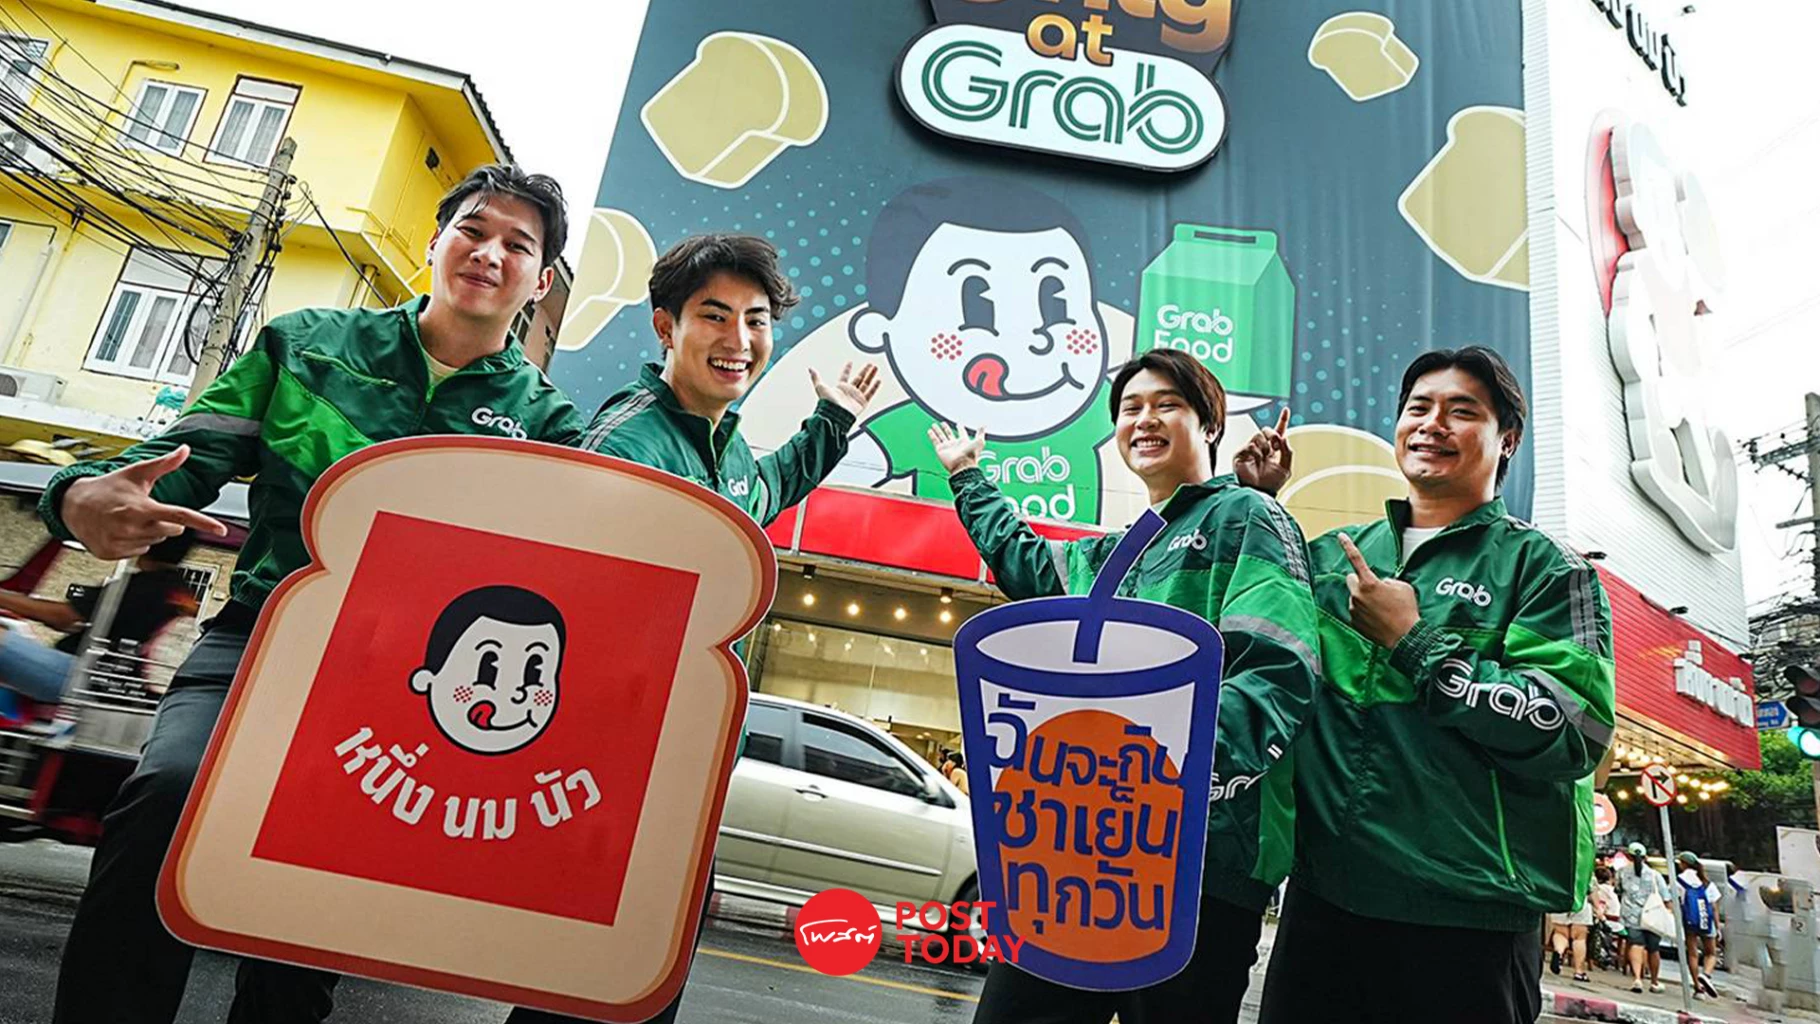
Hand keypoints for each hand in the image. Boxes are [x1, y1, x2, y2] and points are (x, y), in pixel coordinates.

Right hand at [60, 446, 227, 558]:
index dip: (203, 522)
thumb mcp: (137, 473)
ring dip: (149, 532)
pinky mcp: (112, 554)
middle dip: (166, 521)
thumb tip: (184, 450)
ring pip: (156, 542)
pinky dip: (135, 542)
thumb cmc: (108, 488)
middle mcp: (131, 527)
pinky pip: (139, 551)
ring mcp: (121, 543)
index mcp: (141, 508)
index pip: (180, 517)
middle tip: (146, 510)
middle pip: (171, 531)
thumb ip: (164, 464)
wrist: (73, 505)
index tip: (221, 529)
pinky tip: (122, 530)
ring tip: (130, 519)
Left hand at [809, 362, 881, 417]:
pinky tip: (878, 380)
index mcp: (840, 387)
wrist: (835, 414)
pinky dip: (875, 387)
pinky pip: (870, 394)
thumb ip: (816, 377)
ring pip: (866, 384)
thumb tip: (810, 369)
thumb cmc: (827, 403)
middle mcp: (849, 392)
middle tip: (870, 364)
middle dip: (864, 371)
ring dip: (871, 376)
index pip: (845, 376)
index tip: (850, 362)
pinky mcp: (862, 403)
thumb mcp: (820, 387)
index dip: (847, 369)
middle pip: (858, 378)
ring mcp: (856, 397)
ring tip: (875, 368)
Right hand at [928, 422, 985, 474]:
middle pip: (949, 434)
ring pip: (941, 436)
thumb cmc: (971, 456)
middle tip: (943, 423)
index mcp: (964, 442)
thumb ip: (980, 433)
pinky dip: (932, 436)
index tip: (959, 424)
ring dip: (938, 431)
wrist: (963, 465)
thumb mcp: (979, 442)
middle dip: (946, 428)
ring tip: (934, 425)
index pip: (961, 433)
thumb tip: (984, 425)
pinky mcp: (940, 450)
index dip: (960, 428)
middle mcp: (955, 444)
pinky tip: (930, 431)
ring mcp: (947, 447)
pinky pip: (935, 441)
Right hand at [1233, 407, 1293, 494]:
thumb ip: (1288, 452)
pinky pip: (1250, 445)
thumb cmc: (1271, 483)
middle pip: (1267, 430)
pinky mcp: (1241, 454)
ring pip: (1258, 435)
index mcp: (1274, 450)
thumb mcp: (1286, 468)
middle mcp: (1262, 448)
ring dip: (1265, 445)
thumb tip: (1283, 437)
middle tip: (1276, 444)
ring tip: (1265, 456)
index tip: (1286, 410)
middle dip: (1273, 434)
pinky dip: (1256, 451)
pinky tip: (1257, 459)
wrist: (1259, 492)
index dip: (1282, 420)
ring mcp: (1251, 450)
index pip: (1278, 432)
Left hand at [1337, 533, 1420, 649]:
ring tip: (1381, 609)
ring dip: (1363, 599)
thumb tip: (1380, 584)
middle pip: (1351, 580)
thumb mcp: (1402, 587)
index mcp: (1369, 582)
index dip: (1348, 545)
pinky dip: (1364, 613)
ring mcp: (1354, 609)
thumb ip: (1387, 581)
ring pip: (1354, 597)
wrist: (1406, 636)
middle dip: (1360, 581)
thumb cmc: (1406, 610)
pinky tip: (1377, 619)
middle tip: (1374, 589)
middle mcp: (1357, 595)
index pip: (1356, 559)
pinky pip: (1356, 612)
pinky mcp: (1354, 622)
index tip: (1340, 535)